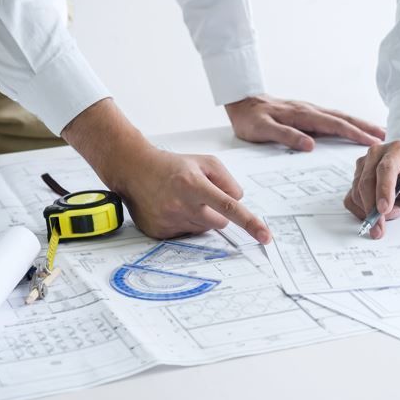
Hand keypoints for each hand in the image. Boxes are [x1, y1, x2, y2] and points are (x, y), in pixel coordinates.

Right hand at [119, 148, 270, 243]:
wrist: (134, 169)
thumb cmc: (173, 166)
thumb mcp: (206, 162)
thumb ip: (228, 180)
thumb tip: (238, 202)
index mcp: (195, 185)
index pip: (230, 207)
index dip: (250, 223)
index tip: (265, 236)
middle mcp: (181, 205)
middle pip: (220, 222)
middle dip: (216, 212)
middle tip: (199, 197)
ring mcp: (169, 221)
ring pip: (203, 229)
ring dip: (199, 218)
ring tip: (181, 200)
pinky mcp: (159, 232)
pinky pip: (185, 235)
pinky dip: (183, 224)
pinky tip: (170, 208)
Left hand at [225, 95, 384, 150]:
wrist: (240, 101)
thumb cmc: (249, 118)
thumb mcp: (262, 130)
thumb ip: (286, 136)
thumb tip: (311, 145)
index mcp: (302, 115)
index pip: (334, 125)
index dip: (354, 133)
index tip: (372, 141)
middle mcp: (309, 110)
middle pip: (342, 118)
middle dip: (365, 127)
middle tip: (385, 135)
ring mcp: (308, 111)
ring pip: (339, 116)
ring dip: (358, 124)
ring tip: (376, 132)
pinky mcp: (305, 113)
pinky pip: (331, 118)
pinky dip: (346, 122)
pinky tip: (352, 128)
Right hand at [344, 141, 399, 238]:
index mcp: (396, 150)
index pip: (386, 168)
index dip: (383, 189)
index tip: (384, 209)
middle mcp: (376, 154)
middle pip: (366, 181)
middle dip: (372, 208)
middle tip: (381, 228)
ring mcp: (364, 166)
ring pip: (356, 191)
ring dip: (369, 211)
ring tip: (391, 214)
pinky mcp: (357, 178)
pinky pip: (351, 198)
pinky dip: (360, 211)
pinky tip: (377, 215)